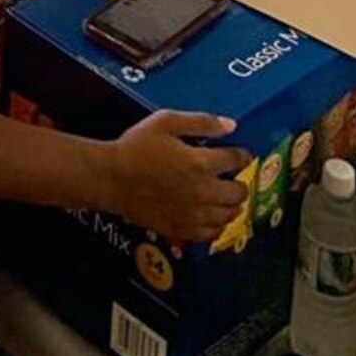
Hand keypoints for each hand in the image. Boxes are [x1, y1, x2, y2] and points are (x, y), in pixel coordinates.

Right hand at [106, 113, 247, 243]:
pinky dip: (218, 224)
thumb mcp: (165, 122)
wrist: (112, 178)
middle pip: (239, 193)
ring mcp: (194, 214)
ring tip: (225, 197)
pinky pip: (213, 233)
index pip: (235, 160)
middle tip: (234, 178)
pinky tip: (212, 216)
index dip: (243, 156)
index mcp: (199, 163)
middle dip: (240, 183)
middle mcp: (202, 191)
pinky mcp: (183, 229)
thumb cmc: (136, 147)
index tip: (242, 155)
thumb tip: (230, 125)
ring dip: (232, 205)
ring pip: (229, 215)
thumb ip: (200, 122)